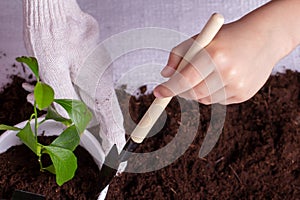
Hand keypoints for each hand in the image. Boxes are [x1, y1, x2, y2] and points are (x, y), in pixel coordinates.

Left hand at [22, 0, 125, 155]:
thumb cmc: (53, 31)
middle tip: (68, 130)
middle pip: (95, 112)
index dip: (114, 139)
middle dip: (77, 123)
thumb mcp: (51, 68)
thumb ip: (62, 98)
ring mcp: (93, 73)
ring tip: (36, 92)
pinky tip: (38, 85)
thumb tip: (69, 119)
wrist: (52, 8)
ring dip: (61, 103)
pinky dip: (58, 90)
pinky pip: (76, 87)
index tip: (116, 156)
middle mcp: (100, 80)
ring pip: (81, 99)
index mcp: (97, 83)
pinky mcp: (86, 67)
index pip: (111, 119)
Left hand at [154, 0, 298, 104]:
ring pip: (204, 99)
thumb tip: (165, 75)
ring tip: (209, 73)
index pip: (185, 79)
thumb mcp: (201, 38)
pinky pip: (218, 101)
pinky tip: (224, 78)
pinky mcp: (244, 94)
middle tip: (180, 82)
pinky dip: (214, 93)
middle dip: (182, 90)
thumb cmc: (227, 37)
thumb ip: (178, 55)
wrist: (264, 38)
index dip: (169, 88)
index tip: (158, 92)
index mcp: (214, 54)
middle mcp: (227, 72)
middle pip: (193, 93)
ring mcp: (237, 85)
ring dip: (198, 91)